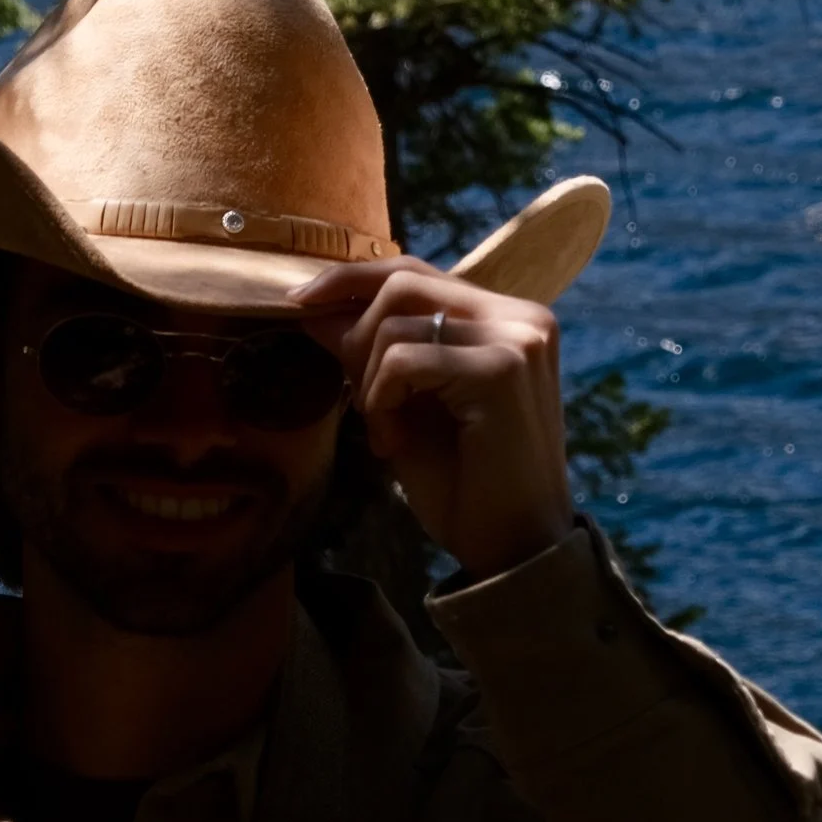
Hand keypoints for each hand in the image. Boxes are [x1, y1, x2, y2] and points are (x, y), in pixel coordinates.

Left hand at [297, 266, 574, 581]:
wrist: (512, 549)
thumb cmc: (465, 484)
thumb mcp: (407, 406)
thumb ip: (373, 352)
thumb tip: (315, 308)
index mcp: (507, 318)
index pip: (417, 273)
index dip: (351, 280)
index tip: (299, 303)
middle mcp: (521, 316)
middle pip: (403, 282)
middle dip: (355, 336)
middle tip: (357, 400)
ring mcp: (517, 339)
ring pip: (397, 323)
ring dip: (370, 383)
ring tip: (388, 435)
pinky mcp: (502, 370)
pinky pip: (405, 359)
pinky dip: (382, 401)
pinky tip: (395, 443)